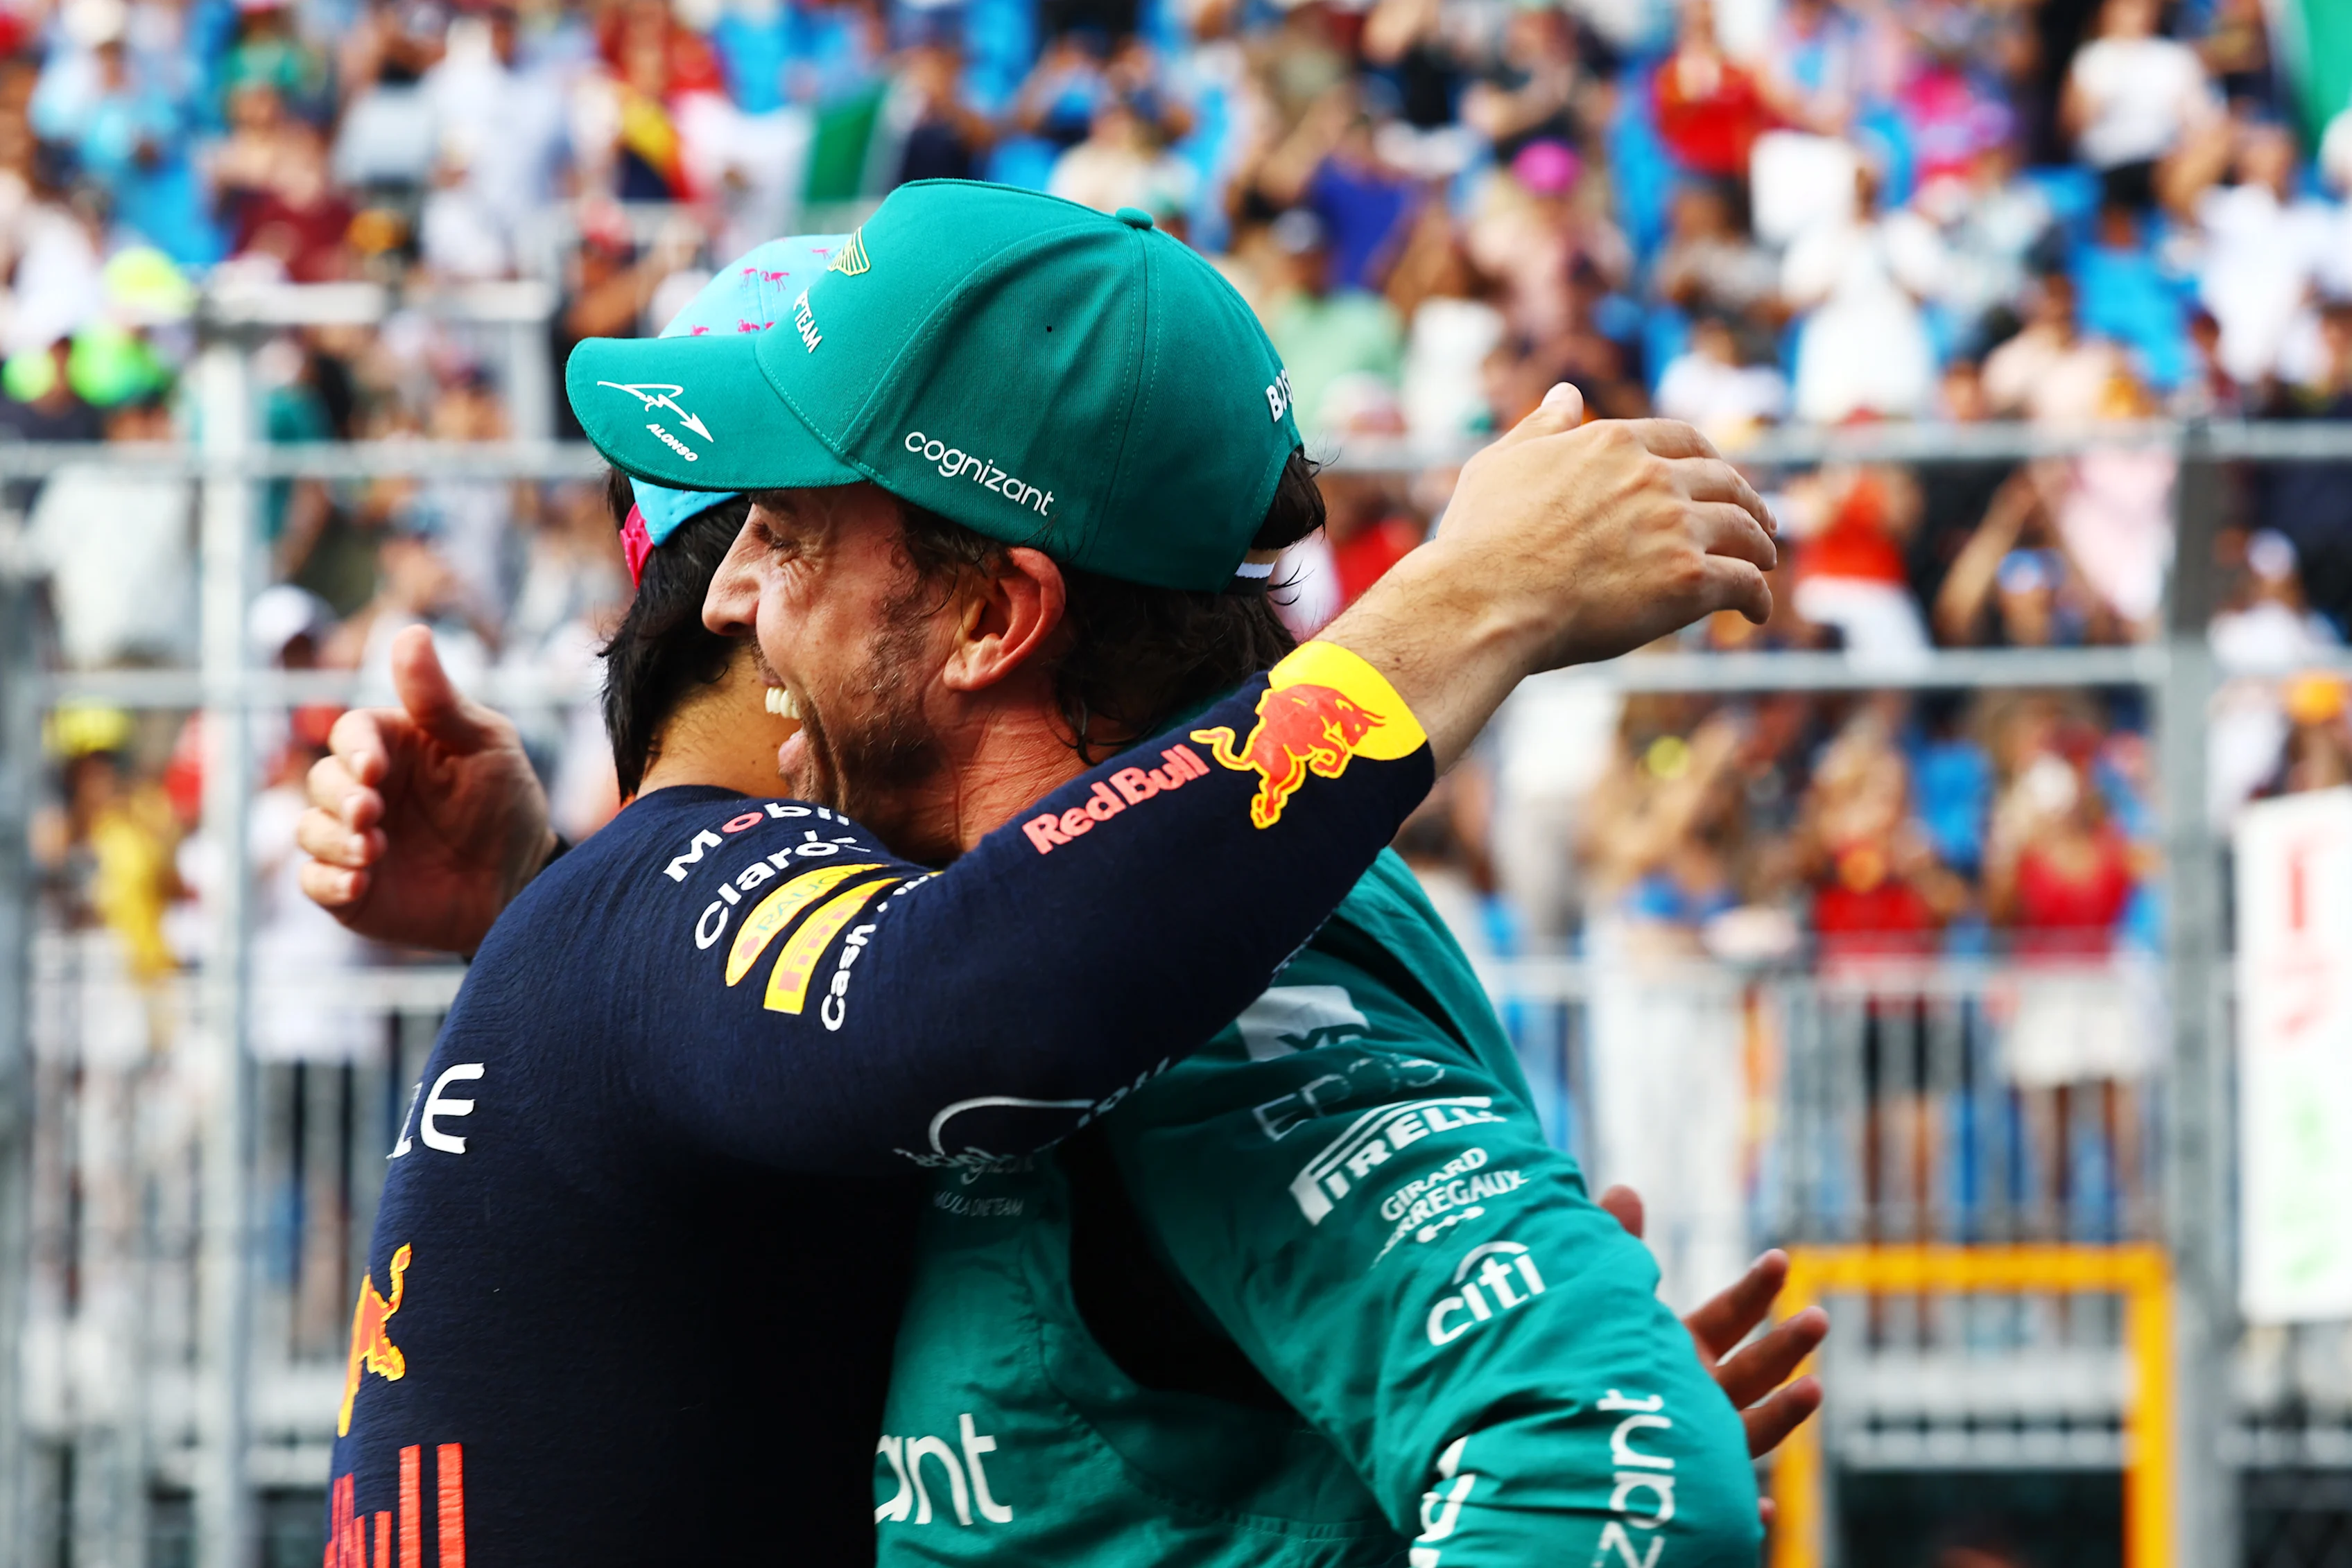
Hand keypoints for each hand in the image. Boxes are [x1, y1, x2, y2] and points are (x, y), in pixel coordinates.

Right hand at [296, 625, 555, 952]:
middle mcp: (364, 788)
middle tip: (370, 812)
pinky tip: (359, 885)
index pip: (350, 732)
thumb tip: (411, 632)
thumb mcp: (485, 743)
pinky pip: (314, 881)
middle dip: (340, 797)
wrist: (523, 879)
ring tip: (373, 852)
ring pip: (310, 829)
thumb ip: (440, 699)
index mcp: (392, 745)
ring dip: (333, 840)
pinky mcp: (352, 888)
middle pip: (322, 780)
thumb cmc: (505, 802)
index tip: (374, 767)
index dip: (355, 748)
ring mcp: (353, 837)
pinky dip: (328, 881)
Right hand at [1454, 384, 1777, 668]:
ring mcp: (1676, 527)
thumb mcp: (1501, 464)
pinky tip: (1757, 612)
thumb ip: (1541, 427)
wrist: (1485, 600)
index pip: (1683, 439)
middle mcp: (1654, 476)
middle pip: (1725, 481)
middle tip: (1759, 522)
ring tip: (1763, 564)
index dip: (1709, 457)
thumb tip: (1565, 392)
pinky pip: (1743, 583)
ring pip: (1744, 530)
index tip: (1719, 475)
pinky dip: (1757, 597)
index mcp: (1613, 442)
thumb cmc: (1480, 538)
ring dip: (1760, 547)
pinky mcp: (1688, 581)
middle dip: (1748, 501)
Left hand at [1597, 1184, 1826, 1523]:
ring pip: (1747, 1435)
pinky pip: (1717, 1512)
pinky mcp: (1683, 1498)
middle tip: (1819, 1317)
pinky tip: (1758, 1512)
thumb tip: (1623, 1188)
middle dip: (1784, 1346)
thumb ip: (1615, 1248)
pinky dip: (1742, 1513)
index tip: (1781, 1258)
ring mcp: (1693, 1450)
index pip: (1724, 1319)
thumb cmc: (1575, 1365)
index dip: (1753, 1291)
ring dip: (1782, 1415)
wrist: (1541, 1454)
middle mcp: (1690, 1401)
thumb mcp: (1601, 1302)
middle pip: (1747, 1374)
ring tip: (1815, 1389)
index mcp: (1673, 1354)